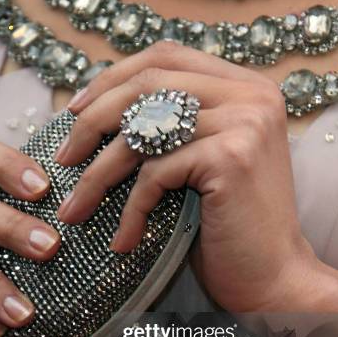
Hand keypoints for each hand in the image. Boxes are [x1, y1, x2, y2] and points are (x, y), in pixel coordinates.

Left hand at [55, 42, 322, 311]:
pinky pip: (155, 173)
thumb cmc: (229, 227)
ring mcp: (245, 121)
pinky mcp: (232, 157)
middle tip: (63, 158)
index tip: (75, 111)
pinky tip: (124, 239)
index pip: (165, 57)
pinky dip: (131, 210)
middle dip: (92, 121)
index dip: (112, 78)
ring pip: (143, 133)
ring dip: (97, 175)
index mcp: (245, 86)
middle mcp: (251, 94)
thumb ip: (170, 125)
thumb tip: (95, 107)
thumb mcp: (199, 164)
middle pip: (147, 84)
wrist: (274, 279)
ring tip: (74, 209)